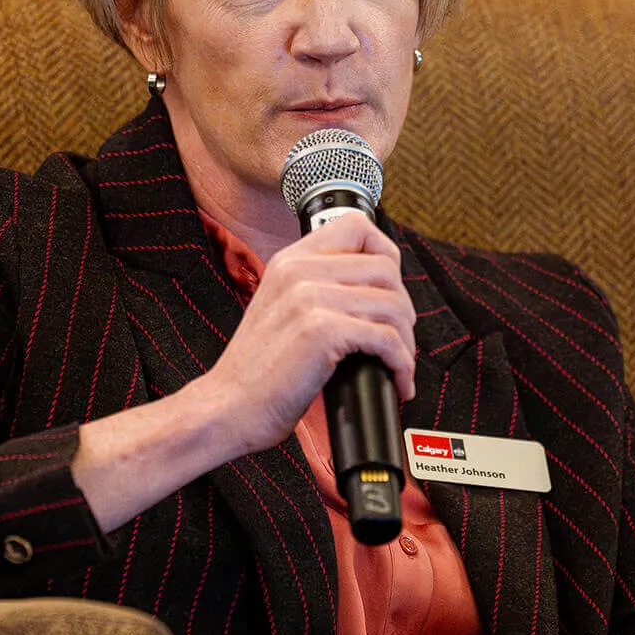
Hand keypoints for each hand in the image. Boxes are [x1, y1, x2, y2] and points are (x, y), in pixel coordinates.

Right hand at [196, 214, 415, 456]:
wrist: (227, 407)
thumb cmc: (257, 372)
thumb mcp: (280, 310)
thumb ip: (315, 290)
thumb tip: (373, 293)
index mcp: (290, 261)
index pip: (357, 227)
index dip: (386, 255)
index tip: (390, 291)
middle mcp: (298, 271)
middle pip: (386, 268)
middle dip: (402, 309)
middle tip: (397, 340)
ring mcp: (308, 298)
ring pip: (392, 304)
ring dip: (406, 341)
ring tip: (398, 363)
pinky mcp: (320, 331)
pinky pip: (387, 338)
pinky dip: (401, 363)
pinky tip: (397, 380)